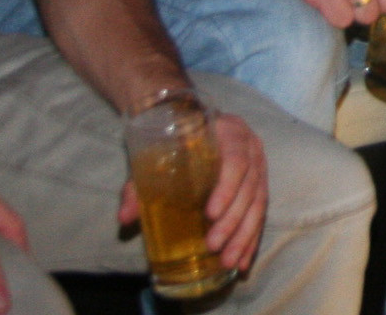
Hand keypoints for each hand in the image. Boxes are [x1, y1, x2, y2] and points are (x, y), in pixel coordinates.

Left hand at [117, 111, 266, 276]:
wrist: (193, 123)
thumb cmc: (176, 140)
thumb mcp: (156, 155)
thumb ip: (139, 184)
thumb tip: (124, 217)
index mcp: (230, 132)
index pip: (235, 160)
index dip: (226, 188)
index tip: (210, 213)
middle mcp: (251, 148)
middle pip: (249, 187)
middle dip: (232, 221)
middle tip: (212, 245)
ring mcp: (259, 167)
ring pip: (258, 204)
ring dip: (243, 236)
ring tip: (227, 261)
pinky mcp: (259, 185)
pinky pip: (260, 214)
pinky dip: (251, 239)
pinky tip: (242, 261)